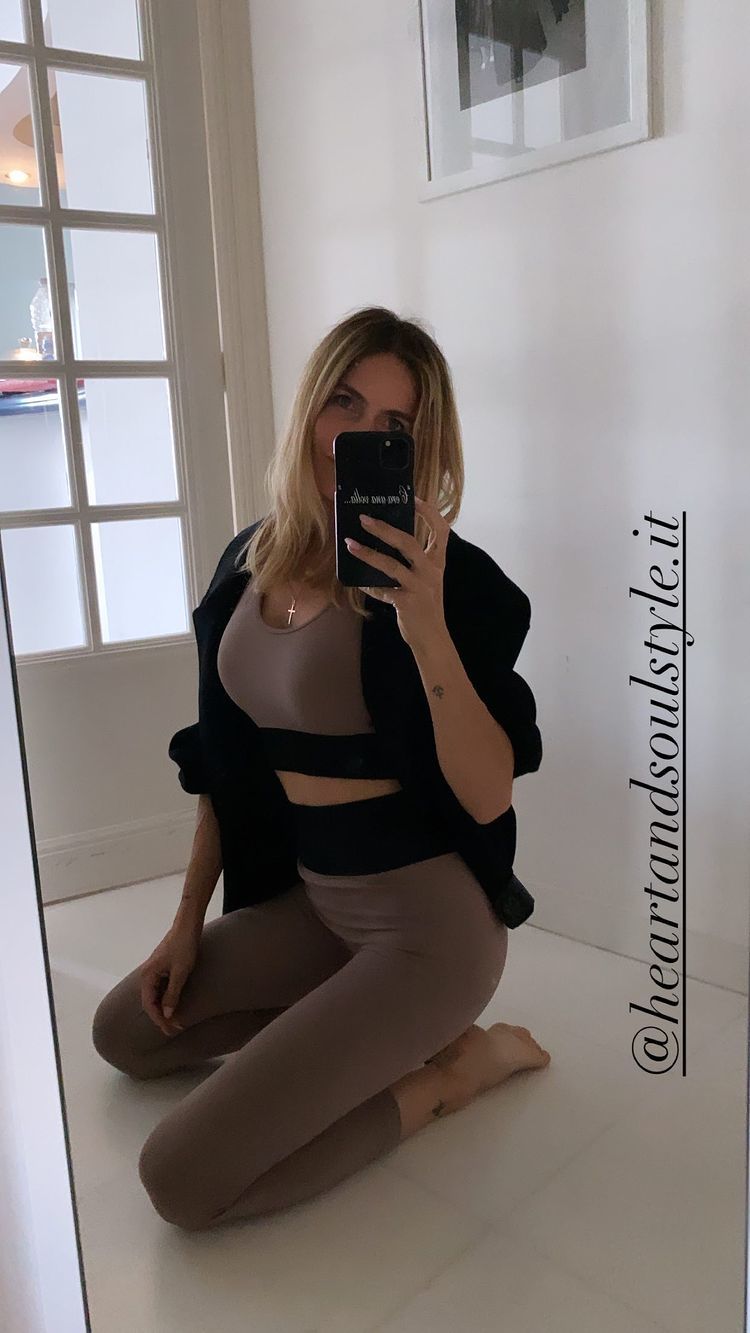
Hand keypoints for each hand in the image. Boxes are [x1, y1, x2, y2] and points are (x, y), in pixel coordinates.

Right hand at [139, 922, 201, 1036]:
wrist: (187, 926)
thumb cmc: (183, 947)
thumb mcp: (180, 973)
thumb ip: (172, 994)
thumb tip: (167, 1014)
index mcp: (147, 976)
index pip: (149, 1005)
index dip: (159, 1019)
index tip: (170, 1030)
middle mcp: (147, 975)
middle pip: (150, 1002)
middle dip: (161, 1017)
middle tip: (174, 1029)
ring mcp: (154, 971)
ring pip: (155, 996)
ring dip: (164, 1009)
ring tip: (175, 1021)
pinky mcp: (162, 968)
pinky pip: (161, 988)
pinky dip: (167, 999)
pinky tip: (175, 1005)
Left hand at [345, 495, 450, 652]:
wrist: (432, 638)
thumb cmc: (426, 606)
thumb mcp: (427, 581)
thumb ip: (413, 564)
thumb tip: (384, 545)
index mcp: (437, 562)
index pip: (441, 530)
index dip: (429, 512)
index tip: (414, 498)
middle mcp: (430, 572)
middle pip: (408, 542)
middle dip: (384, 529)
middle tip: (364, 519)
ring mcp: (419, 587)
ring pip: (391, 565)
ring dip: (368, 554)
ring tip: (349, 544)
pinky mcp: (406, 602)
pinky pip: (382, 589)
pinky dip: (368, 585)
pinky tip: (357, 581)